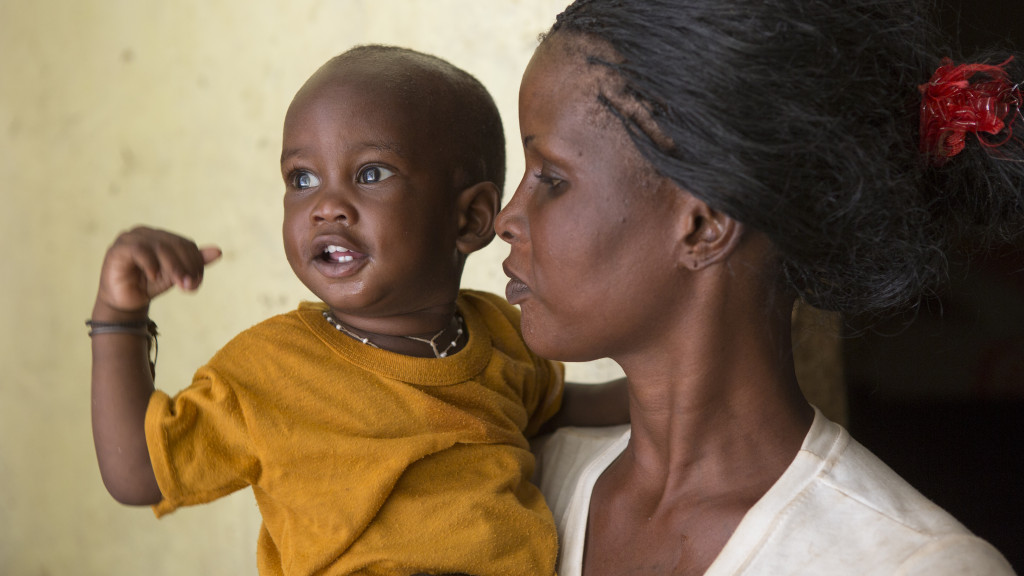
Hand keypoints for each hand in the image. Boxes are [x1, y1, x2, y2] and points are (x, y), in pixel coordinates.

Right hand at [95, 226, 221, 315]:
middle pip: (175, 245)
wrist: (126, 302)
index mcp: (162, 236)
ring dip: (174, 267)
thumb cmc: (151, 285)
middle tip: (190, 286)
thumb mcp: (177, 275)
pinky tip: (155, 277)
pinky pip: (139, 250)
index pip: (186, 244)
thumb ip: (196, 263)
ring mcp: (131, 238)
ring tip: (179, 284)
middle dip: (186, 266)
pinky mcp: (118, 248)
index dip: (195, 262)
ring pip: (160, 247)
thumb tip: (218, 251)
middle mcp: (147, 233)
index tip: (197, 283)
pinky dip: (151, 264)